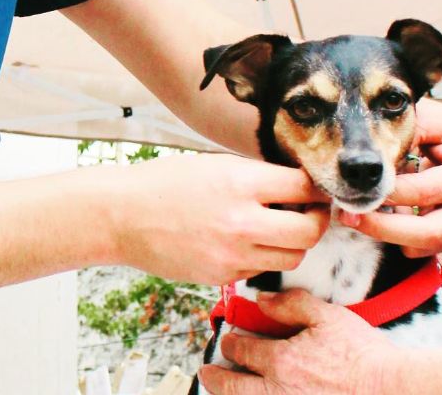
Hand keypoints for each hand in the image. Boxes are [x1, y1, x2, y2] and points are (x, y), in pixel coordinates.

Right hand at [107, 153, 328, 284]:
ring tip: (280, 227)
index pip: (303, 187)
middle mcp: (243, 222)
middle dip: (317, 220)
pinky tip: (246, 241)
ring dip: (294, 242)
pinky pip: (263, 270)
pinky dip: (264, 257)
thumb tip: (293, 184)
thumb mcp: (213, 164)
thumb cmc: (164, 183)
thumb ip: (254, 176)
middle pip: (310, 231)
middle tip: (311, 211)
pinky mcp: (225, 276)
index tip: (315, 187)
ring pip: (293, 256)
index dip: (315, 186)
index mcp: (240, 183)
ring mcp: (235, 255)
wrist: (124, 216)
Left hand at [197, 289, 394, 393]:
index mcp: (282, 362)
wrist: (393, 390)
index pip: (243, 350)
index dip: (231, 342)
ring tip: (222, 392)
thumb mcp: (326, 316)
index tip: (227, 338)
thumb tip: (263, 300)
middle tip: (207, 372)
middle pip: (234, 388)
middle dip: (217, 378)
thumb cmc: (363, 355)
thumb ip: (291, 304)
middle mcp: (279, 393)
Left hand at [346, 102, 441, 255]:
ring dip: (388, 236)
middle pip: (430, 232)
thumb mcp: (431, 120)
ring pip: (428, 245)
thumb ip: (404, 134)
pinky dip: (400, 238)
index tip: (356, 187)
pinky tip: (379, 217)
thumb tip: (368, 153)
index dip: (389, 193)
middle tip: (347, 216)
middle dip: (384, 228)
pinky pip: (427, 248)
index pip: (426, 191)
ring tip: (355, 217)